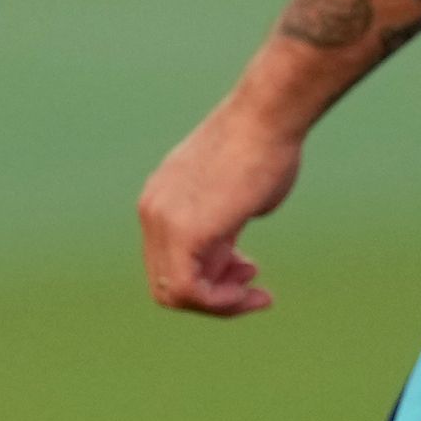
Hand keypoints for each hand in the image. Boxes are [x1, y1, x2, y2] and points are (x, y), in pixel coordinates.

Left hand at [140, 94, 307, 315]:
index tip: (245, 269)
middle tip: (250, 282)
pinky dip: (219, 302)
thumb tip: (224, 258)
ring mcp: (163, 221)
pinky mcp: (185, 232)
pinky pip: (188, 290)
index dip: (206, 277)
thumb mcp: (232, 196)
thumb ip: (219, 229)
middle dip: (212, 292)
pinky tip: (249, 294)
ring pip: (175, 292)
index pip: (166, 259)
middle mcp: (152, 210)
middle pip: (166, 280)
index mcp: (159, 198)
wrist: (268, 118)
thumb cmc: (264, 148)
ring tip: (256, 292)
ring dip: (219, 302)